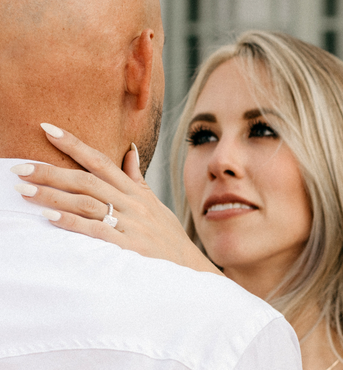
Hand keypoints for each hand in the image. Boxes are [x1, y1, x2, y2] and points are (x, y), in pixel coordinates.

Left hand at [11, 123, 221, 275]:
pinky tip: (49, 217)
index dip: (74, 144)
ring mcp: (130, 224)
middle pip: (86, 180)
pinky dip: (72, 223)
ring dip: (53, 196)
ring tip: (24, 190)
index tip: (48, 129)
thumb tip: (130, 149)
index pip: (101, 161)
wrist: (188, 265)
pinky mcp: (128, 246)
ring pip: (87, 203)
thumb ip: (137, 178)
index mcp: (135, 191)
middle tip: (19, 167)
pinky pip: (96, 231)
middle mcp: (131, 203)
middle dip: (51, 171)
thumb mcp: (155, 203)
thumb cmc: (167, 235)